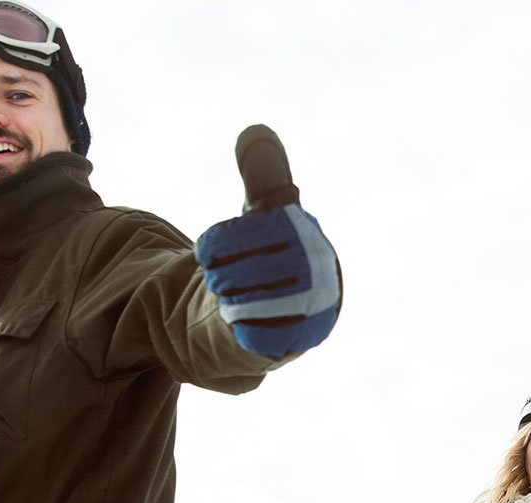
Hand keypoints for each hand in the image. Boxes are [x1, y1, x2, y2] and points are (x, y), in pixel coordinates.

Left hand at [195, 124, 339, 357]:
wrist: (284, 314)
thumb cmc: (272, 257)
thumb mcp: (265, 212)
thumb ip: (262, 174)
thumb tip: (255, 131)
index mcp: (307, 236)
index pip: (246, 234)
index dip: (216, 244)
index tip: (214, 252)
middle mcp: (317, 272)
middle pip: (238, 271)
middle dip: (219, 275)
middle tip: (223, 280)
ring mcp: (308, 310)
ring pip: (240, 303)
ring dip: (227, 301)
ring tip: (233, 299)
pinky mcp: (296, 343)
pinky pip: (248, 334)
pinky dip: (237, 327)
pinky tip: (242, 323)